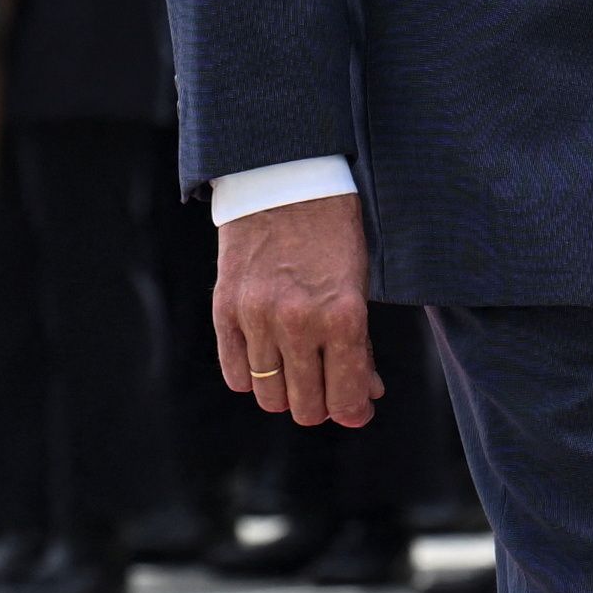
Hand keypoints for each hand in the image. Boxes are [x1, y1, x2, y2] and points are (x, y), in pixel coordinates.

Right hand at [215, 191, 379, 429]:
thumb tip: (367, 396)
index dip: (355, 411)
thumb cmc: (333, 233)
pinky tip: (269, 360)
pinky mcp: (226, 309)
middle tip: (329, 390)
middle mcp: (298, 322)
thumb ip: (361, 345)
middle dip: (322, 406)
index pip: (347, 398)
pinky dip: (253, 377)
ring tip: (299, 373)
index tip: (357, 409)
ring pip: (269, 396)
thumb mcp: (359, 286)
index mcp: (343, 315)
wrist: (285, 181)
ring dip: (287, 393)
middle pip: (306, 407)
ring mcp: (257, 317)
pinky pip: (236, 374)